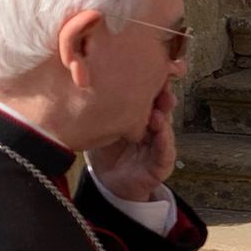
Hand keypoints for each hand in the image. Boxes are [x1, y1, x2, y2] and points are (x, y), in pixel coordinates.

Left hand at [89, 84, 179, 198]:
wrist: (108, 183)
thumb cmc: (105, 150)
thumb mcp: (101, 124)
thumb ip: (99, 106)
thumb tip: (84, 77)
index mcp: (140, 114)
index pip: (149, 93)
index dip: (152, 81)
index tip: (148, 67)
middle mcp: (153, 125)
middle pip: (161, 105)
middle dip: (162, 94)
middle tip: (159, 84)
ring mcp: (160, 143)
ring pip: (166, 125)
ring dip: (164, 115)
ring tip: (157, 107)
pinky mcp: (162, 163)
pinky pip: (166, 150)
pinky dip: (164, 139)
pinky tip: (160, 129)